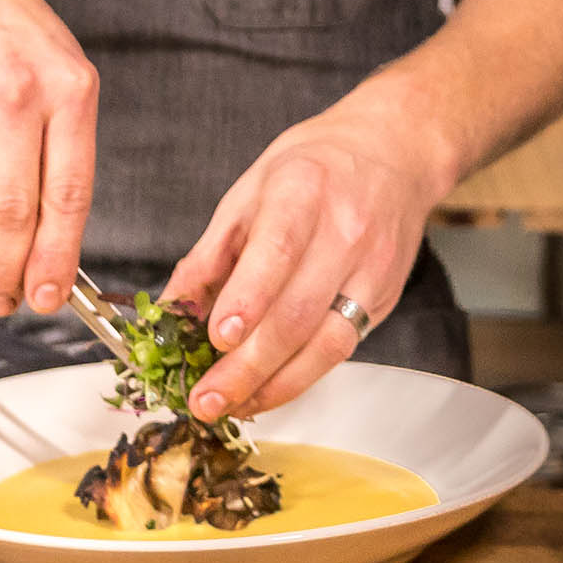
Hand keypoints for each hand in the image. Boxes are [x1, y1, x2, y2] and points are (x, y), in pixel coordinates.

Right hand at [0, 0, 98, 316]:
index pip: (69, 195)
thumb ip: (59, 151)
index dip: (56, 258)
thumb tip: (48, 248)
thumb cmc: (3, 35)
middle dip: (3, 271)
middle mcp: (15, 88)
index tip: (45, 299)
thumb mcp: (55, 73)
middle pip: (10, 210)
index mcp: (69, 89)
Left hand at [163, 86, 456, 421]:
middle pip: (298, 313)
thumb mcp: (249, 190)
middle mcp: (346, 232)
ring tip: (231, 408)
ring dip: (273, 385)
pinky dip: (299, 378)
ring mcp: (372, 270)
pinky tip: (266, 392)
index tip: (217, 338)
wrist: (392, 154)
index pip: (279, 251)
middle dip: (247, 366)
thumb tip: (170, 311)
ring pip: (325, 344)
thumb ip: (209, 253)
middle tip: (204, 400)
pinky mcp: (384, 300)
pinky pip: (341, 350)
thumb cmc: (314, 168)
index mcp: (303, 192)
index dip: (249, 299)